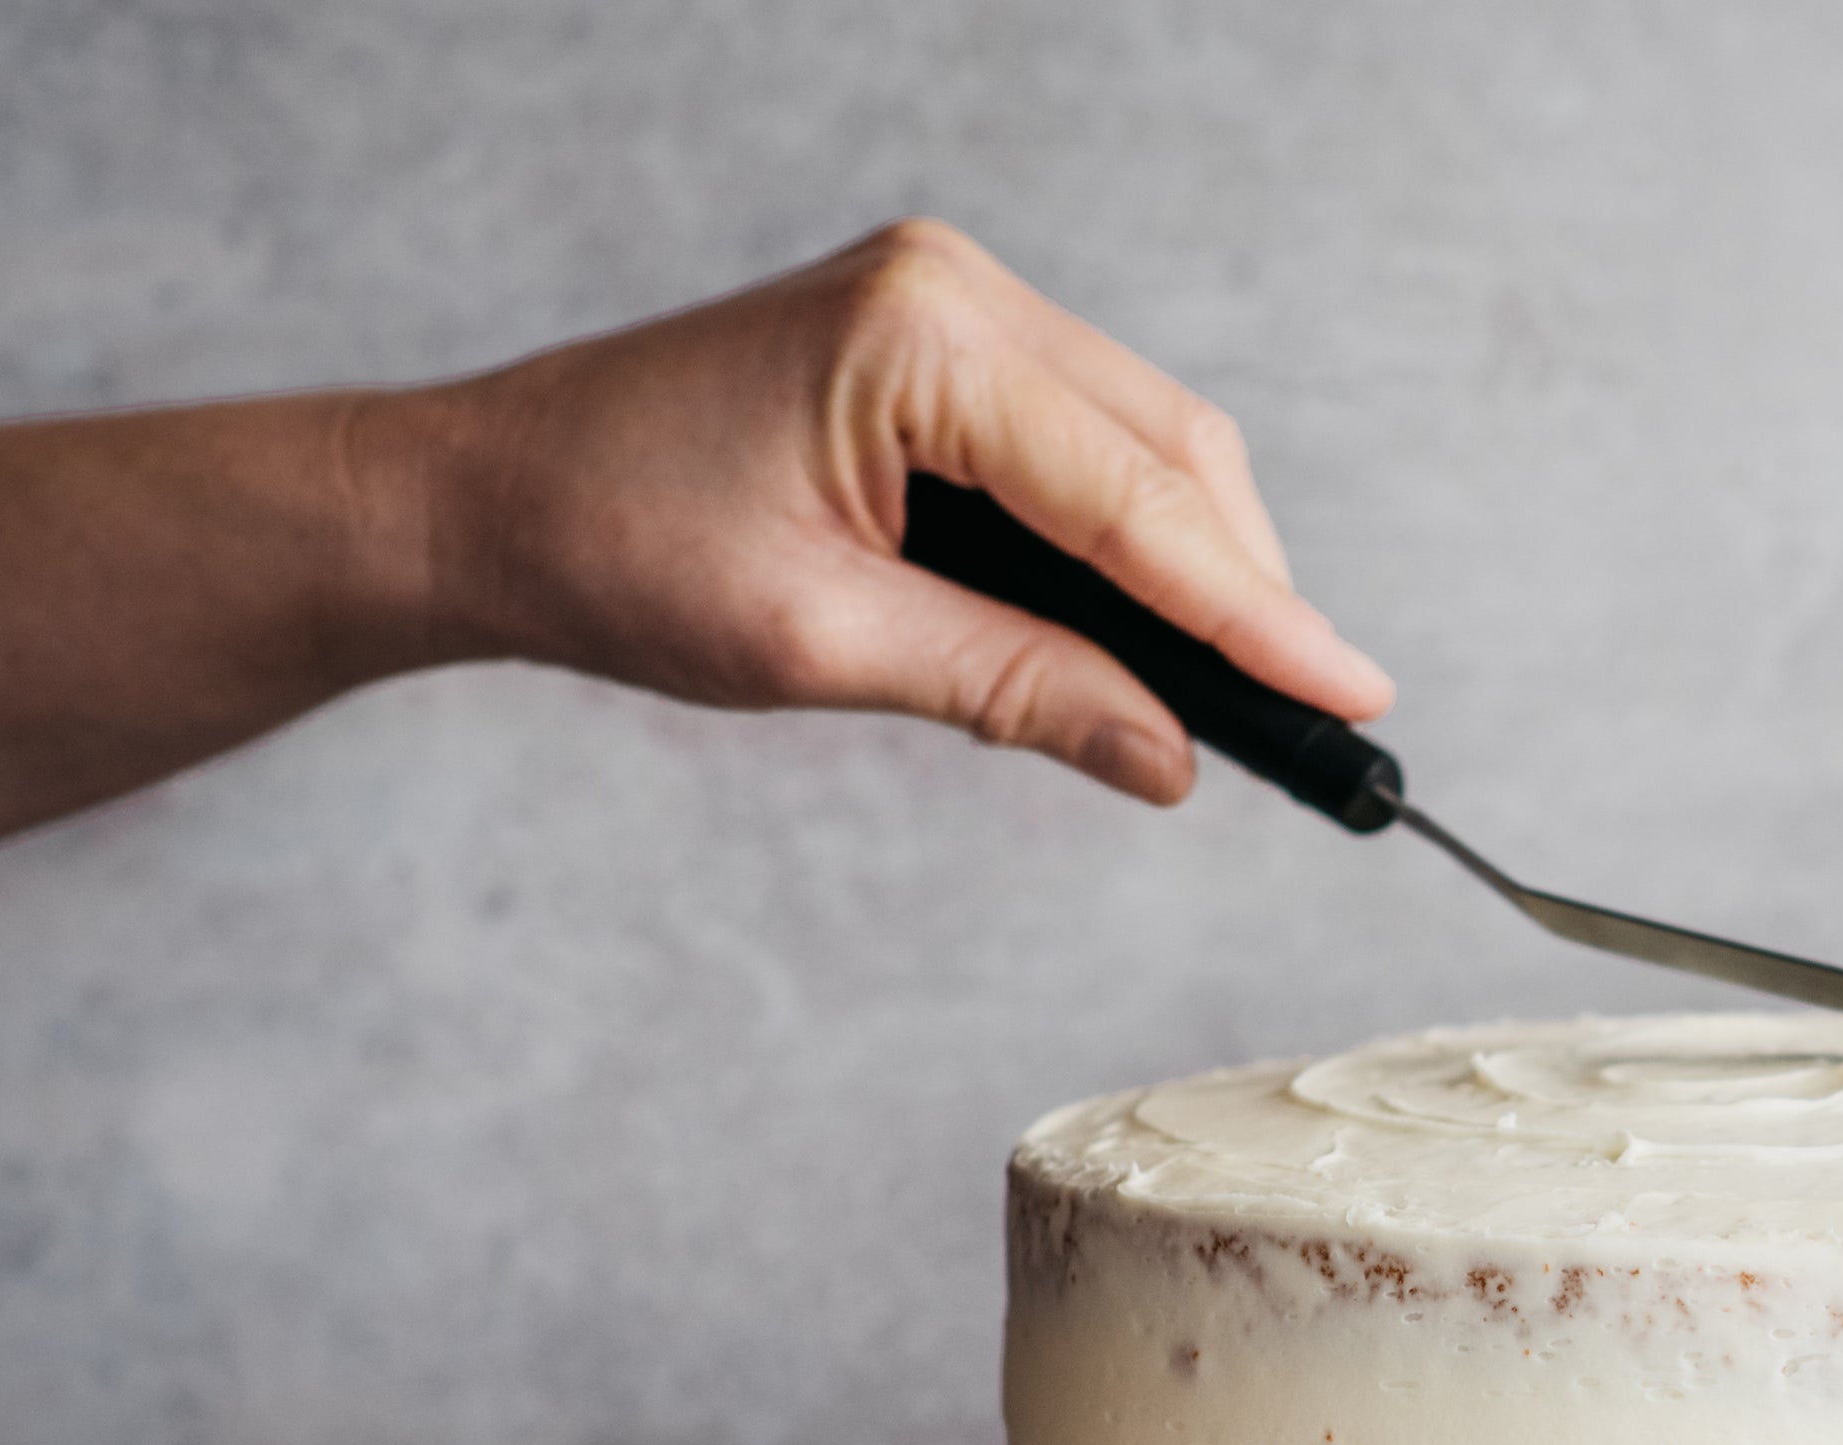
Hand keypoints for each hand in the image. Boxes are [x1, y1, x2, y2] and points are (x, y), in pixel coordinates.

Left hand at [418, 217, 1393, 806]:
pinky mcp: (939, 342)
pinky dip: (1132, 536)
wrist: (488, 498)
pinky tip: (1154, 624)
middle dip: (1246, 587)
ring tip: (1248, 690)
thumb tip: (1171, 757)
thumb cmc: (614, 550)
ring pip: (1144, 443)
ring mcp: (951, 302)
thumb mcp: (824, 645)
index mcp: (922, 337)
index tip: (1353, 698)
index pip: (1135, 500)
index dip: (1256, 614)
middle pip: (1170, 450)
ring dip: (1196, 564)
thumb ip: (1016, 691)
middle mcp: (954, 289)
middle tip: (1319, 721)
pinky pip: (1085, 440)